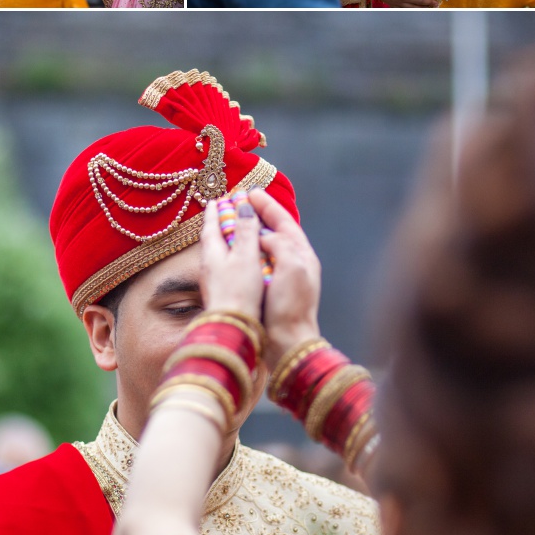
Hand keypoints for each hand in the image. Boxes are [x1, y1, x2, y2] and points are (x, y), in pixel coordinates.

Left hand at [198, 198, 264, 325]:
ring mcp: (212, 281)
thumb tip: (243, 205)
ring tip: (234, 235)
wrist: (232, 327)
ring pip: (217, 254)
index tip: (217, 198)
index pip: (210, 225)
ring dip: (225, 242)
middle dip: (218, 224)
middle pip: (211, 239)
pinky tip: (238, 264)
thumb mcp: (245, 255)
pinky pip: (223, 268)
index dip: (214, 211)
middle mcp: (207, 266)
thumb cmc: (238, 291)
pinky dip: (230, 258)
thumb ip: (246, 230)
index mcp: (212, 252)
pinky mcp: (220, 294)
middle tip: (225, 212)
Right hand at [244, 188, 320, 371]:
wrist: (287, 342)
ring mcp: (280, 277)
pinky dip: (244, 252)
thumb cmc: (291, 305)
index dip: (268, 206)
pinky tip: (232, 249)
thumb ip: (279, 244)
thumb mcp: (291, 266)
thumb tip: (264, 236)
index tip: (251, 192)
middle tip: (239, 201)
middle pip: (274, 231)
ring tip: (232, 220)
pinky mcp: (267, 290)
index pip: (284, 222)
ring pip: (263, 247)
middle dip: (257, 216)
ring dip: (248, 233)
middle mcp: (293, 263)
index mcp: (302, 255)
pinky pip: (255, 263)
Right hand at [372, 0, 440, 7]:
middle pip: (421, 1)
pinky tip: (414, 8)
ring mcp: (398, 1)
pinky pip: (404, 8)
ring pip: (413, 7)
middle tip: (436, 2)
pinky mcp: (391, 3)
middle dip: (430, 1)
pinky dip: (411, 8)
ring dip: (422, 7)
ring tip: (428, 7)